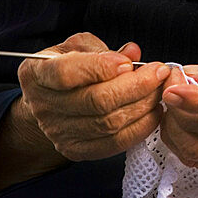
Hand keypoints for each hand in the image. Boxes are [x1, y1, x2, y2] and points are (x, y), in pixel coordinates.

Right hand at [16, 32, 169, 161]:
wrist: (51, 102)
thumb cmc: (68, 67)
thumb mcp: (77, 47)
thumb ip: (102, 48)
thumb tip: (132, 53)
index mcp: (37, 74)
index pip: (66, 73)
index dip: (100, 67)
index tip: (128, 62)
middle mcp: (43, 106)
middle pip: (96, 101)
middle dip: (136, 85)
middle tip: (159, 72)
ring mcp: (59, 132)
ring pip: (109, 124)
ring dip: (143, 105)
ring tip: (160, 89)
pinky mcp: (76, 150)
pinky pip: (115, 143)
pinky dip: (140, 128)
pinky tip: (154, 112)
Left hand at [160, 43, 197, 197]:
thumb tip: (194, 76)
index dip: (197, 99)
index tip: (172, 90)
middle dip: (176, 102)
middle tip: (174, 79)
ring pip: (193, 148)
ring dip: (174, 123)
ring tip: (177, 101)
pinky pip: (197, 159)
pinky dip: (182, 140)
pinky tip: (187, 121)